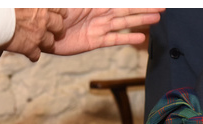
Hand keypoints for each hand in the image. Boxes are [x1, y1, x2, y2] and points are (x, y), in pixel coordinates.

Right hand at [2, 9, 66, 61]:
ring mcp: (38, 34)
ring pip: (50, 42)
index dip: (60, 13)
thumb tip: (28, 6)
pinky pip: (36, 55)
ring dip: (46, 43)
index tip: (57, 15)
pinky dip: (32, 54)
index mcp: (41, 4)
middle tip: (55, 32)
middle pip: (60, 27)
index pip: (60, 9)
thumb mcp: (20, 0)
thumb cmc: (0, 4)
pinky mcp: (30, 47)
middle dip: (58, 30)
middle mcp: (43, 19)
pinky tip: (28, 52)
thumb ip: (28, 4)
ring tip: (39, 42)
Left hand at [48, 8, 164, 54]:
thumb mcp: (67, 1)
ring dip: (140, 21)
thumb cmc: (50, 10)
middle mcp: (99, 12)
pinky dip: (127, 38)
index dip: (135, 1)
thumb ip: (84, 1)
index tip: (152, 0)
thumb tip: (99, 1)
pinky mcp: (94, 41)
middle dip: (144, 8)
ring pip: (124, 23)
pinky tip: (140, 38)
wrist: (40, 31)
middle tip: (162, 7)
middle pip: (127, 9)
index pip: (120, 0)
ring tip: (156, 20)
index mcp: (94, 2)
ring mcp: (98, 27)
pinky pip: (114, 39)